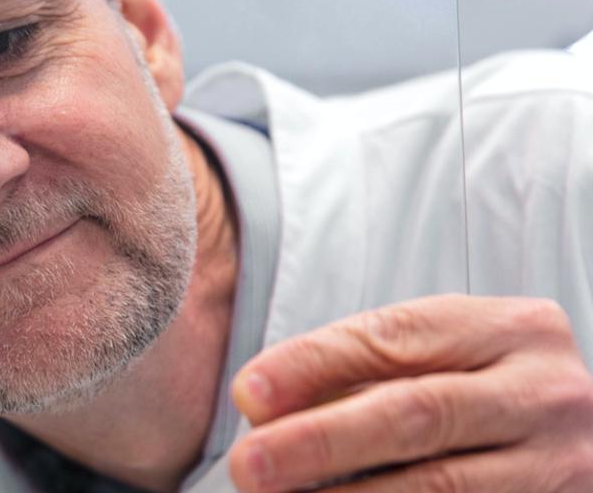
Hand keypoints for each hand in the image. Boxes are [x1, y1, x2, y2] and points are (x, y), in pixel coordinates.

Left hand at [227, 294, 592, 491]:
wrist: (576, 443)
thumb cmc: (487, 394)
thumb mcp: (441, 361)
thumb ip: (361, 372)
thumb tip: (261, 405)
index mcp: (512, 330)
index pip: (396, 337)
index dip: (314, 365)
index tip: (247, 394)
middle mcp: (546, 395)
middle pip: (416, 414)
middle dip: (322, 440)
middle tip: (250, 464)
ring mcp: (562, 467)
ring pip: (440, 487)